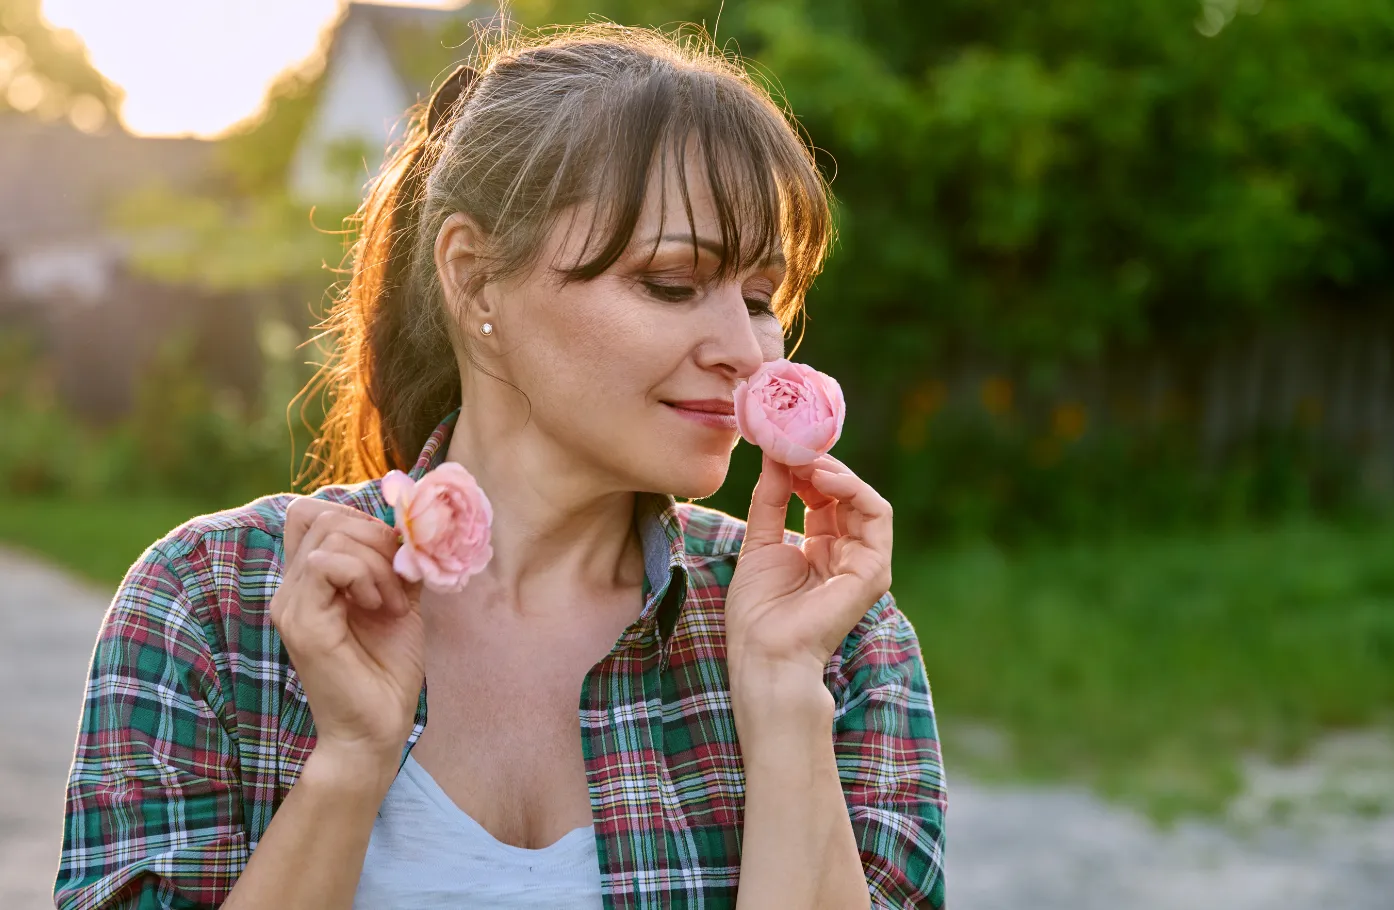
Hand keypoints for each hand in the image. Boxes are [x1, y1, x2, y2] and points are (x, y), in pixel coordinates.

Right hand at [271, 497, 424, 778]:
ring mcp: (290, 604)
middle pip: (325, 515)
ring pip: (330, 535)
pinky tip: (378, 606)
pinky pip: (326, 564)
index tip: (393, 556)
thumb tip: (413, 521)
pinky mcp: (301, 623)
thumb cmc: (387, 668)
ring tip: (392, 603)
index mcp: (308, 580)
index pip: (311, 512)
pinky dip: (364, 575)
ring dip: (378, 562)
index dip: (359, 519)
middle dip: (376, 537)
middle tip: (399, 583)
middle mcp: (290, 587)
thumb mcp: (399, 598)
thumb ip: (397, 559)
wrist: (378, 727)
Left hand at [726, 452, 893, 686]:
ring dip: (834, 472)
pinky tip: (822, 478)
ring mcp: (864, 562)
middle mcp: (845, 553)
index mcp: (819, 550)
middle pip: (843, 495)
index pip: (822, 497)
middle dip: (818, 465)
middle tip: (791, 443)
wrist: (765, 654)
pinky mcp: (875, 569)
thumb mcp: (759, 543)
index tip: (779, 445)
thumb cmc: (758, 613)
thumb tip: (773, 456)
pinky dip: (853, 489)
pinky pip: (876, 515)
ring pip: (863, 499)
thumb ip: (770, 499)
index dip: (804, 469)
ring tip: (804, 459)